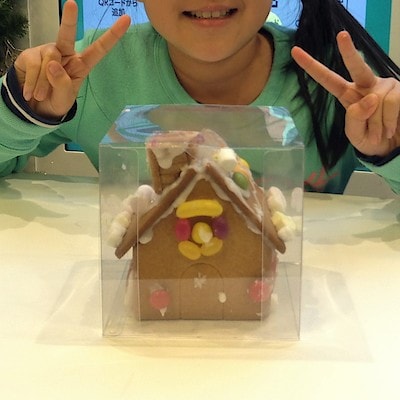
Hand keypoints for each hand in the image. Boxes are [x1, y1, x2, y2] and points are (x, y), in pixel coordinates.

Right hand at [13, 0, 130, 118]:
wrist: (34, 108)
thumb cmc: (56, 101)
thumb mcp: (64, 99)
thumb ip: (62, 84)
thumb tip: (53, 64)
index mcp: (81, 65)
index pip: (99, 49)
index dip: (112, 35)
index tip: (126, 19)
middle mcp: (65, 54)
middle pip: (66, 35)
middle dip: (69, 19)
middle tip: (71, 3)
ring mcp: (47, 52)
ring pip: (48, 62)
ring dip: (43, 84)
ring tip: (39, 96)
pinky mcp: (30, 55)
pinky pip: (33, 66)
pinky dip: (32, 83)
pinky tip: (30, 93)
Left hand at [291, 31, 399, 157]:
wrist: (392, 148)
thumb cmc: (370, 140)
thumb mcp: (355, 135)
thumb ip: (355, 119)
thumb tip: (370, 97)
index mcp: (348, 95)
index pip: (328, 79)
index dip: (312, 67)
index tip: (295, 52)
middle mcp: (366, 85)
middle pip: (356, 65)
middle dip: (348, 51)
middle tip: (341, 35)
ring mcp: (385, 85)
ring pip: (376, 100)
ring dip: (376, 123)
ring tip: (379, 132)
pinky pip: (392, 103)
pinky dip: (389, 121)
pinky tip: (390, 128)